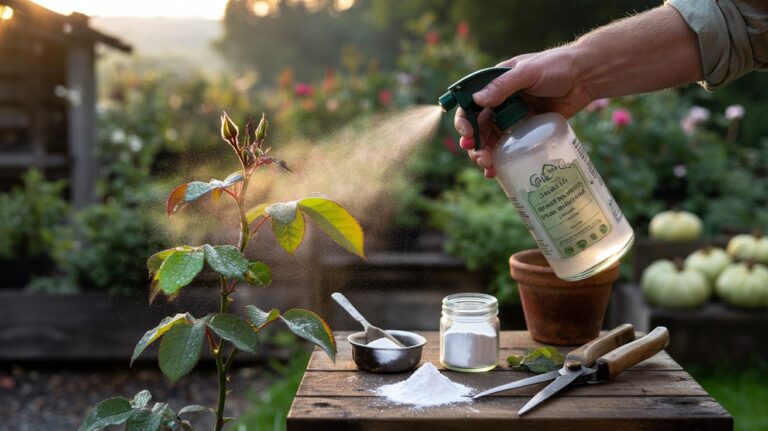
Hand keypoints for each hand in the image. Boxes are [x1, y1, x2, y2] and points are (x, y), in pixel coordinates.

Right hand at [454, 46, 591, 177]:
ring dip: (485, 155)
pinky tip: (498, 172)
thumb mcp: (528, 72)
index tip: (468, 136)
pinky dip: (501, 160)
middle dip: (475, 145)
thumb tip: (477, 100)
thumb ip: (503, 85)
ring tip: (488, 168)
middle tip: (480, 158)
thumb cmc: (557, 66)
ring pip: (491, 140)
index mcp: (494, 85)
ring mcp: (512, 117)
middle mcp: (499, 102)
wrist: (586, 76)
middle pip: (478, 128)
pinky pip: (509, 147)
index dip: (464, 122)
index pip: (470, 105)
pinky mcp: (526, 130)